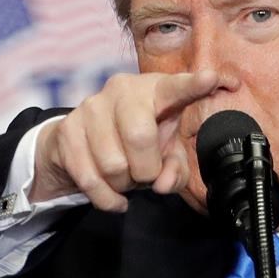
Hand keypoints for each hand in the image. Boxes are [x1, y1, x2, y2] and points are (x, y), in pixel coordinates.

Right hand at [30, 70, 219, 210]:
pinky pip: (90, 180)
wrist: (81, 142)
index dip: (192, 86)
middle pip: (139, 136)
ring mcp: (91, 107)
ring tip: (125, 175)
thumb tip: (162, 184)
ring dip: (124, 184)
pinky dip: (107, 199)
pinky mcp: (67, 130)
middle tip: (145, 173)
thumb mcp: (165, 154)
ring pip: (113, 164)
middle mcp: (121, 89)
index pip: (175, 88)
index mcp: (154, 90)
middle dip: (146, 169)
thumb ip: (175, 170)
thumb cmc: (135, 142)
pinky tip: (115, 196)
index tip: (211, 78)